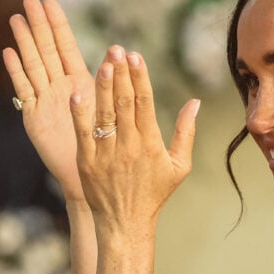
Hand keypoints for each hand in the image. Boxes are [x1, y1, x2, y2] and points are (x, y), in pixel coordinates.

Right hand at [3, 0, 92, 202]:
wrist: (91, 176)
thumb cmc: (106, 146)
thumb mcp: (111, 109)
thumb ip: (111, 80)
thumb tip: (121, 51)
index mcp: (80, 83)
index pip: (66, 47)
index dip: (58, 25)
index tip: (50, 1)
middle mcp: (60, 88)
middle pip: (47, 50)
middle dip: (38, 26)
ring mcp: (45, 100)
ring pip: (33, 65)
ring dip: (24, 42)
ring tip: (16, 18)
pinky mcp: (34, 117)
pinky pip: (25, 91)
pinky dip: (17, 72)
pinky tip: (9, 52)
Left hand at [70, 44, 198, 232]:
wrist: (126, 224)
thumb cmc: (154, 194)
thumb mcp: (179, 166)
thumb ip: (186, 132)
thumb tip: (195, 102)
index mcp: (151, 144)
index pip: (145, 103)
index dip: (141, 78)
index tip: (136, 56)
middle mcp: (129, 146)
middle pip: (125, 103)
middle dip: (121, 74)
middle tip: (117, 49)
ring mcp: (107, 154)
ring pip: (105, 113)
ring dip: (103, 87)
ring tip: (103, 63)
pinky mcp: (87, 162)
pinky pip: (83, 133)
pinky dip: (80, 113)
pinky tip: (77, 93)